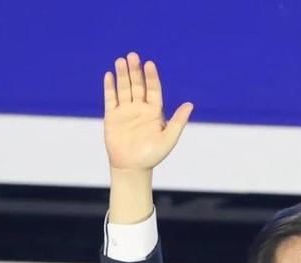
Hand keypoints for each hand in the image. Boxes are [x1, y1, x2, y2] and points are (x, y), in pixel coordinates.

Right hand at [103, 52, 192, 171]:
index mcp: (154, 113)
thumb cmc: (152, 156)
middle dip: (135, 71)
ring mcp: (126, 112)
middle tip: (133, 56)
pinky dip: (110, 87)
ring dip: (123, 75)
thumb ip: (178, 121)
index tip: (149, 64)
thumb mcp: (168, 139)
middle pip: (138, 85)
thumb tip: (190, 104)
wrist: (132, 168)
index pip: (153, 90)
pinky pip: (110, 98)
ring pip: (124, 88)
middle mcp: (140, 109)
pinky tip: (109, 75)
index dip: (151, 77)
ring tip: (121, 60)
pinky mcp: (112, 117)